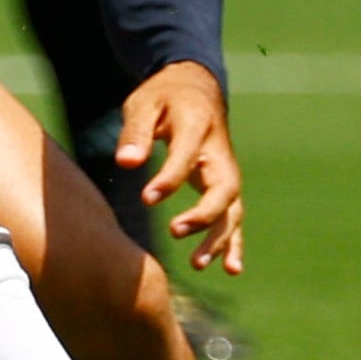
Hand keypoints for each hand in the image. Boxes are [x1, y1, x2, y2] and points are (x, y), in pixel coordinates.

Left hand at [115, 64, 242, 273]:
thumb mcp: (143, 104)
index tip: (146, 198)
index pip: (187, 156)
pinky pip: (233, 216)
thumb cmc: (164, 97)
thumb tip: (126, 163)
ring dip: (219, 238)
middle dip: (204, 214)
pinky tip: (230, 270)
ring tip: (197, 264)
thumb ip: (135, 132)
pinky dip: (234, 242)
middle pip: (224, 189)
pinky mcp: (224, 185)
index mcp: (197, 126)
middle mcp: (219, 152)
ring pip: (232, 210)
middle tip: (175, 230)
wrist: (196, 89)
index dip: (170, 179)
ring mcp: (226, 171)